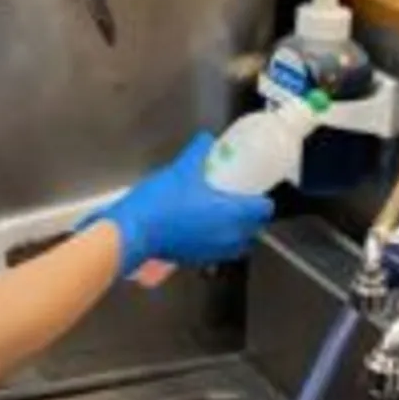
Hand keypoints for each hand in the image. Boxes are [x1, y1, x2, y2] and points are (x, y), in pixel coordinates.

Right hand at [85, 133, 274, 276]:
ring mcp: (215, 251)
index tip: (250, 189)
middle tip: (234, 199)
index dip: (260, 198)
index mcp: (233, 213)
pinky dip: (215, 240)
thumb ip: (198, 152)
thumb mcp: (181, 170)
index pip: (264, 209)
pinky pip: (218, 250)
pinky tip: (198, 226)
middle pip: (254, 228)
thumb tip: (207, 140)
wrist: (134, 232)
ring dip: (234, 230)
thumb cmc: (160, 203)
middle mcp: (230, 236)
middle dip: (248, 215)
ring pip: (238, 242)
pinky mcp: (199, 260)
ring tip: (217, 214)